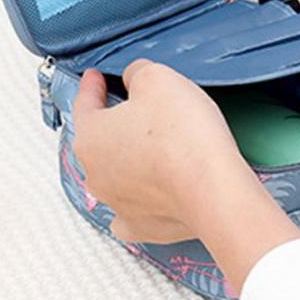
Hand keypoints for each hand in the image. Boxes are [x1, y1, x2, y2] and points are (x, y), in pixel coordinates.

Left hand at [72, 60, 299, 293]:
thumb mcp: (157, 78)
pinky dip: (143, 198)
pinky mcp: (143, 226)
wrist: (214, 189)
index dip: (92, 86)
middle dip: (118, 123)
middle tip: (142, 110)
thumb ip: (137, 73)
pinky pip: (135, 209)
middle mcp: (97, 174)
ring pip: (117, 173)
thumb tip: (135, 78)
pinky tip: (155, 189)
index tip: (95, 78)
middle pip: (101, 139)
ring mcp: (118, 203)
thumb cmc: (183, 136)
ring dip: (132, 158)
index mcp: (91, 137)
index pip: (85, 103)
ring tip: (160, 145)